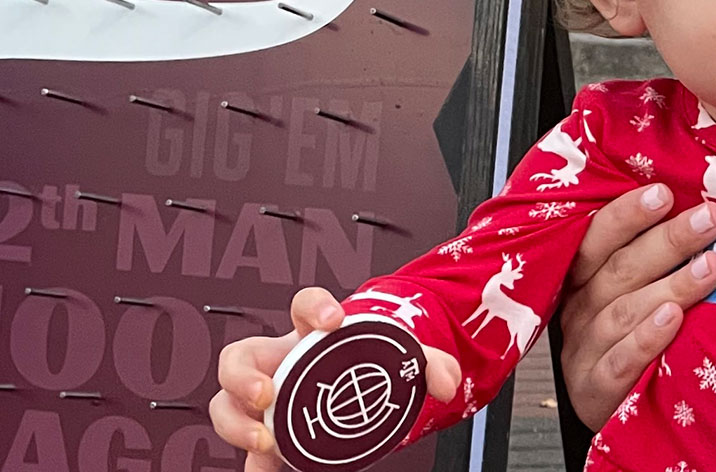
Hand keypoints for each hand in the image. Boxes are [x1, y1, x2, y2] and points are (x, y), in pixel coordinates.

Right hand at [209, 288, 459, 471]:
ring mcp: (265, 399)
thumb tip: (445, 384)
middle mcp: (279, 362)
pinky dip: (253, 461)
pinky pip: (246, 449)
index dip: (314, 307)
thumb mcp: (404, 359)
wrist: (361, 394)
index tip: (333, 321)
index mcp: (314, 334)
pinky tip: (266, 469)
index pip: (303, 303)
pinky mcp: (267, 433)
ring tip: (265, 442)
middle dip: (242, 376)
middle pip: (237, 356)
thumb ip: (431, 364)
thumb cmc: (370, 366)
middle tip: (266, 396)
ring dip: (236, 424)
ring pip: (225, 404)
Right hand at [557, 184, 715, 429]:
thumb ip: (656, 258)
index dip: (628, 214)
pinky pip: (619, 361)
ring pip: (625, 311)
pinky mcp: (593, 389)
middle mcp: (580, 309)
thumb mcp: (634, 292)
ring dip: (672, 285)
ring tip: (710, 267)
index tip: (664, 193)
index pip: (597, 238)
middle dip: (669, 240)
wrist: (610, 409)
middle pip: (620, 269)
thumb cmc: (629, 338)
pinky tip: (674, 320)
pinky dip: (646, 339)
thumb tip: (705, 212)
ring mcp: (584, 350)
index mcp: (585, 279)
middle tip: (711, 220)